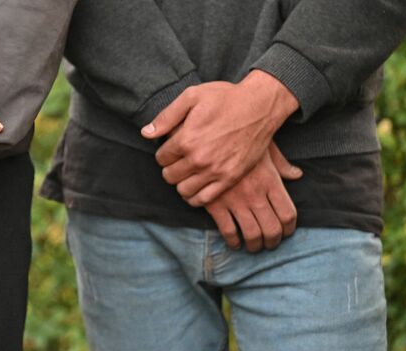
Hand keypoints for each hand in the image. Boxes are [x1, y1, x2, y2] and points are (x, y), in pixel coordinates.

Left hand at [143, 70, 298, 206]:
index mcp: (186, 139)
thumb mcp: (192, 96)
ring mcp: (215, 171)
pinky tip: (196, 187)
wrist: (260, 106)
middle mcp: (199, 158)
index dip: (164, 153)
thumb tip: (146, 133)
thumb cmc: (225, 98)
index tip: (172, 148)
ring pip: (183, 190)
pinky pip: (203, 199)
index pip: (161, 158)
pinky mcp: (230, 178)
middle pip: (169, 176)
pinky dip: (195, 197)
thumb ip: (166, 117)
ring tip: (187, 172)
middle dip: (170, 168)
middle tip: (179, 160)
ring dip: (181, 182)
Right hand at [204, 144, 301, 251]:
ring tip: (252, 247)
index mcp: (270, 181)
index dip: (289, 229)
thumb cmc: (237, 140)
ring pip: (251, 234)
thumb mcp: (264, 147)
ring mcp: (235, 201)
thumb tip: (296, 175)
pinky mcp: (215, 204)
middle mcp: (255, 194)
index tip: (285, 232)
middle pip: (272, 229)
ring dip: (254, 246)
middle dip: (272, 242)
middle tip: (268, 244)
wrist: (208, 137)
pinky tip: (234, 242)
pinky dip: (233, 241)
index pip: (288, 214)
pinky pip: (228, 231)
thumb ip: (281, 164)